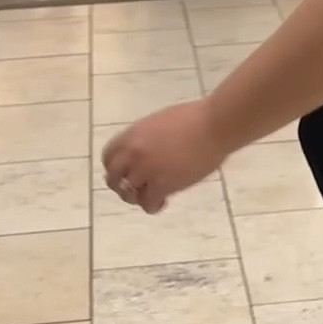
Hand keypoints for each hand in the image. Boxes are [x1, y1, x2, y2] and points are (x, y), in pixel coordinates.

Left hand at [102, 100, 223, 212]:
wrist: (214, 125)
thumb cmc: (195, 117)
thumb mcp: (160, 122)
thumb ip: (147, 139)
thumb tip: (147, 151)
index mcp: (133, 134)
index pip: (108, 157)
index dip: (115, 167)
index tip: (126, 172)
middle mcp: (133, 153)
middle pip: (113, 178)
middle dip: (122, 186)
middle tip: (136, 189)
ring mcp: (146, 170)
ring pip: (128, 194)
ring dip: (138, 197)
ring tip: (152, 195)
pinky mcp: (162, 185)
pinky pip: (148, 203)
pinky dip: (153, 206)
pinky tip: (164, 201)